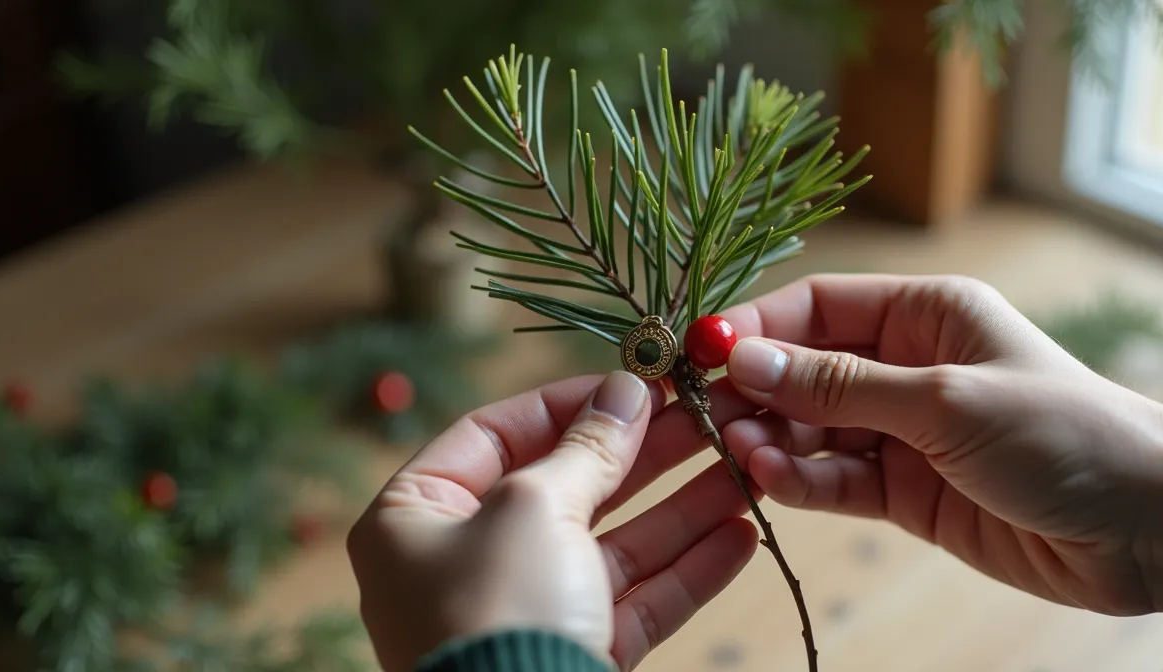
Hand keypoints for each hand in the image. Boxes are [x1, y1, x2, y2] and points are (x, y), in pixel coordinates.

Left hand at [348, 371, 764, 670]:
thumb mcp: (534, 507)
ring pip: (614, 544)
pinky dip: (687, 570)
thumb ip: (586, 449)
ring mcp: (524, 612)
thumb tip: (626, 392)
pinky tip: (743, 535)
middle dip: (645, 453)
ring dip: (682, 506)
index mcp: (417, 515)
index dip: (567, 402)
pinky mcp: (574, 654)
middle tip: (708, 414)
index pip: (494, 433)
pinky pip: (634, 601)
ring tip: (746, 464)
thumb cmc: (496, 610)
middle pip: (567, 486)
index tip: (635, 382)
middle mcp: (464, 562)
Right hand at [717, 274, 1162, 620]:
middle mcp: (907, 365)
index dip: (757, 326)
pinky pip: (835, 479)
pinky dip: (800, 480)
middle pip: (805, 369)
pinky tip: (772, 480)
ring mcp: (903, 431)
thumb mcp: (945, 399)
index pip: (818, 306)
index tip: (700, 352)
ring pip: (812, 428)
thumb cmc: (1062, 434)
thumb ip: (841, 386)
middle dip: (755, 390)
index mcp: (926, 313)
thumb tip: (744, 360)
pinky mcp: (905, 492)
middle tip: (705, 415)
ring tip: (739, 452)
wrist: (1145, 527)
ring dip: (772, 439)